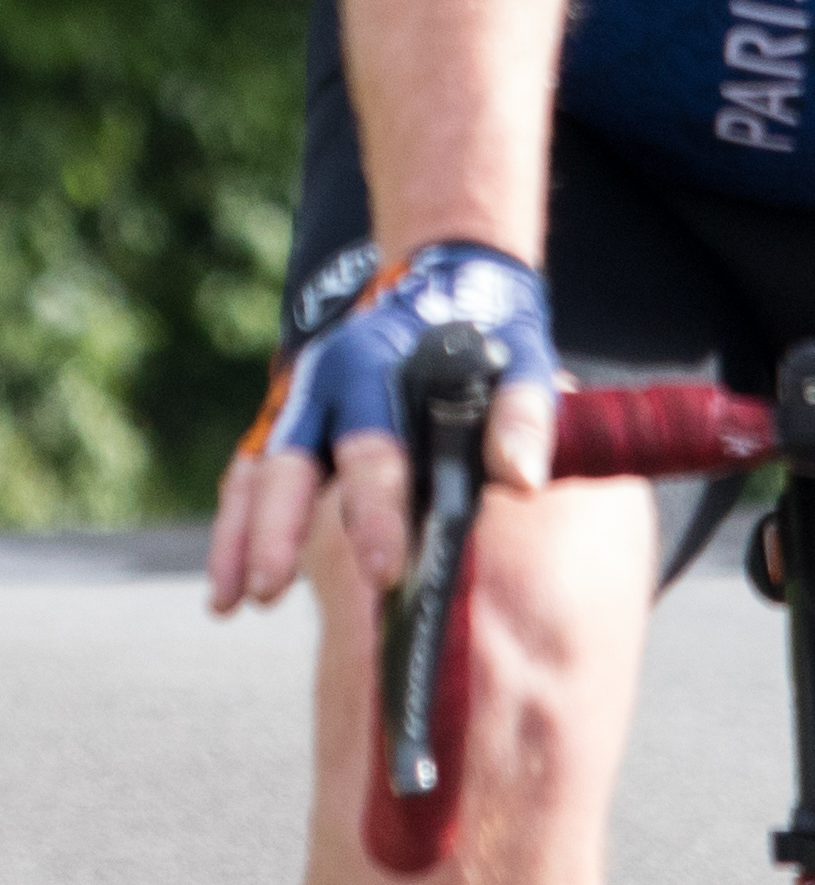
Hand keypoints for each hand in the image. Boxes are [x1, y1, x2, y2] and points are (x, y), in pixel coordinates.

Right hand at [208, 244, 556, 611]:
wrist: (440, 282)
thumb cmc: (484, 333)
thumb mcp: (515, 357)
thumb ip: (521, 415)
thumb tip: (520, 477)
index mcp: (376, 365)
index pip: (375, 449)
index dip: (378, 512)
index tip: (385, 571)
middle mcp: (322, 384)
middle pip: (291, 461)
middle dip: (279, 527)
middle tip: (270, 588)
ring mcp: (296, 407)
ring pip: (256, 473)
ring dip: (240, 536)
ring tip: (233, 602)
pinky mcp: (285, 429)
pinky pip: (246, 482)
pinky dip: (231, 532)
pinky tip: (223, 593)